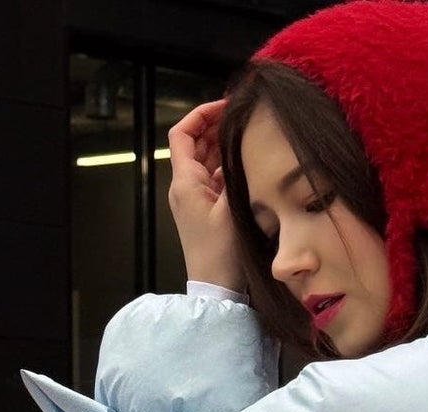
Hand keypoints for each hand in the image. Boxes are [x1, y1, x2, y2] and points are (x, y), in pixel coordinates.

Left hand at [167, 100, 244, 292]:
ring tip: (246, 136)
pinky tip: (246, 165)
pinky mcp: (207, 213)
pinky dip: (227, 168)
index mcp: (185, 182)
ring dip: (222, 147)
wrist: (217, 289)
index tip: (223, 107)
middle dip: (214, 127)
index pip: (181, 134)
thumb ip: (236, 176)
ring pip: (206, 162)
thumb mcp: (232, 211)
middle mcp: (185, 188)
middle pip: (194, 145)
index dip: (200, 115)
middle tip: (240, 118)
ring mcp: (195, 201)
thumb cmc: (221, 254)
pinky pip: (215, 181)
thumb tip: (244, 149)